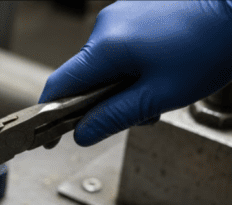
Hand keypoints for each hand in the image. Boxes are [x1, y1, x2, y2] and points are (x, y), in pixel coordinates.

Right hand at [39, 1, 231, 145]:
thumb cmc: (210, 45)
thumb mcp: (159, 95)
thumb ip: (115, 117)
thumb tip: (83, 135)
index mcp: (104, 47)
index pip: (58, 86)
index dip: (50, 115)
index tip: (49, 136)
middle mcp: (106, 26)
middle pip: (84, 76)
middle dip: (103, 103)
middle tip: (137, 114)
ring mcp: (122, 13)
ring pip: (105, 62)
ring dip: (122, 84)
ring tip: (160, 89)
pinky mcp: (138, 9)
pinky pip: (121, 45)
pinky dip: (134, 64)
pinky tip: (163, 68)